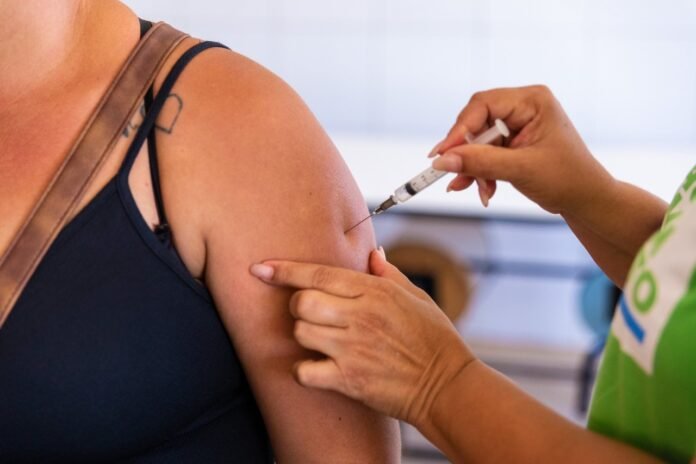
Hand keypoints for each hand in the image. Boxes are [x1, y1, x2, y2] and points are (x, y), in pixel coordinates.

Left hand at [249, 249, 473, 428]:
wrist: (446, 384)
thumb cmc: (434, 339)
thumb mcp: (415, 297)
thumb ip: (388, 274)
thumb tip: (373, 253)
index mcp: (375, 292)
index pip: (319, 274)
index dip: (284, 270)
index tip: (260, 268)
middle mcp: (360, 317)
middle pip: (302, 302)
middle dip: (298, 305)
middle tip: (310, 312)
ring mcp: (353, 348)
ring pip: (301, 332)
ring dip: (304, 335)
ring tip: (322, 340)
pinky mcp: (349, 379)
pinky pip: (305, 371)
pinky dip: (304, 370)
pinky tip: (317, 368)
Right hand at [431, 85, 616, 214]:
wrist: (585, 200)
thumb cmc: (568, 178)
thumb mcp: (521, 169)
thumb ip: (480, 163)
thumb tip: (442, 161)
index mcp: (532, 101)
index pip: (482, 105)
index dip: (459, 130)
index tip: (441, 154)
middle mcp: (522, 108)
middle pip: (476, 123)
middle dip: (467, 154)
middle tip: (455, 175)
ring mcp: (516, 126)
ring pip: (476, 142)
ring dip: (472, 168)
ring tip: (476, 190)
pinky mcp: (511, 144)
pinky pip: (483, 154)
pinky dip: (479, 173)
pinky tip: (482, 190)